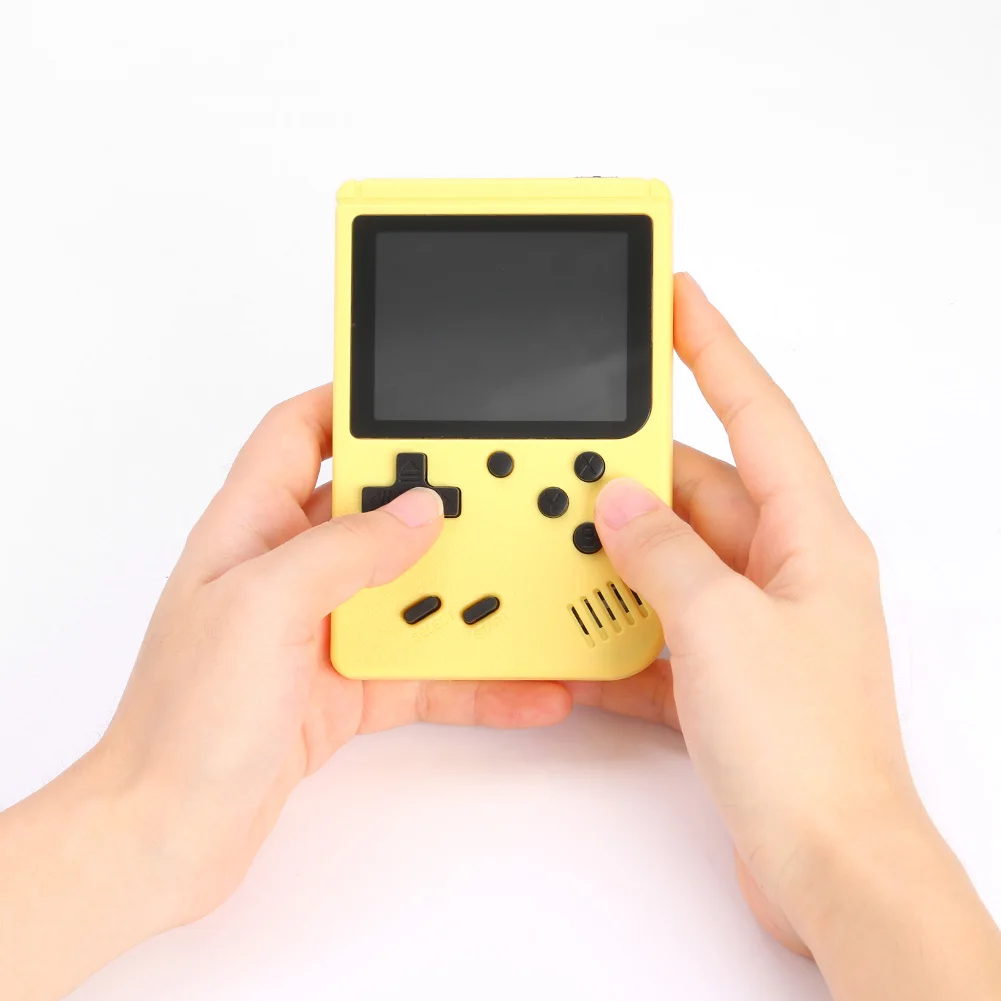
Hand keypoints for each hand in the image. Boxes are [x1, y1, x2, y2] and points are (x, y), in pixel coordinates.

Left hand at [95, 387, 571, 923]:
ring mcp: (322, 629)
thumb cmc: (182, 721)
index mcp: (252, 528)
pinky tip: (523, 685)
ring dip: (471, 595)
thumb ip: (343, 550)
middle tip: (505, 490)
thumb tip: (417, 510)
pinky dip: (474, 676)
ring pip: (413, 591)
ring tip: (532, 587)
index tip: (415, 394)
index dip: (350, 403)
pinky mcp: (348, 687)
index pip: (297, 434)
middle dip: (439, 500)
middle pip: (376, 510)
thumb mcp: (262, 608)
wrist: (169, 836)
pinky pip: (425, 667)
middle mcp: (290, 571)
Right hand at [571, 275, 1000, 997]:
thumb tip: (618, 502)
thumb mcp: (719, 628)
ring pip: (672, 558)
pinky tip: (576, 627)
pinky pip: (661, 621)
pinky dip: (619, 622)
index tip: (676, 298)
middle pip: (700, 491)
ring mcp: (753, 623)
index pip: (759, 413)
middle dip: (634, 475)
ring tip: (562, 541)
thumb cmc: (806, 751)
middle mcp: (786, 571)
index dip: (715, 348)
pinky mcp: (726, 673)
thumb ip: (662, 554)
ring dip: (618, 555)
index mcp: (810, 538)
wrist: (825, 865)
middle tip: (573, 453)